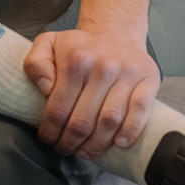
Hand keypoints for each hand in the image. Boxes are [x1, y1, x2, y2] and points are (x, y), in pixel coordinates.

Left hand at [23, 26, 159, 159]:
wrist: (116, 32)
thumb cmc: (80, 46)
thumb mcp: (47, 44)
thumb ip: (36, 64)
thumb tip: (45, 89)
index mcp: (76, 60)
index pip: (58, 109)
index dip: (50, 131)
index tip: (48, 140)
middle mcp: (103, 67)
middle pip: (83, 121)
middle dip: (70, 143)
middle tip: (65, 149)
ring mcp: (127, 73)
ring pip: (110, 121)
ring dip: (96, 145)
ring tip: (86, 152)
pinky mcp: (148, 79)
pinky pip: (140, 111)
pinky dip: (130, 132)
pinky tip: (118, 143)